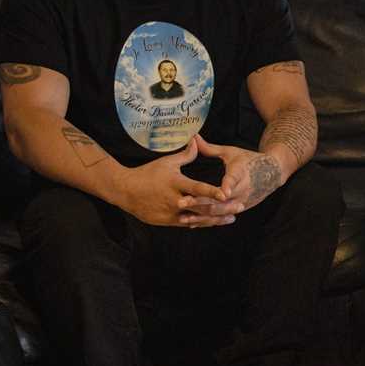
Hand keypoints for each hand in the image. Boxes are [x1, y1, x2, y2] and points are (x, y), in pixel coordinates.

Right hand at [116, 138, 231, 227]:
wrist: (125, 191)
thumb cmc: (147, 174)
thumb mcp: (167, 163)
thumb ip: (185, 155)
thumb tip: (197, 141)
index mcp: (175, 183)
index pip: (197, 188)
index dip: (212, 191)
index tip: (226, 194)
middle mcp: (174, 200)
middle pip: (201, 207)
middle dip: (222, 208)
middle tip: (239, 206)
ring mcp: (171, 213)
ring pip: (198, 219)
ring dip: (216, 219)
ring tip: (232, 218)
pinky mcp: (168, 222)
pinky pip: (189, 224)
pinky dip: (202, 222)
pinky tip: (215, 221)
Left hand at [190, 134, 283, 215]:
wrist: (272, 173)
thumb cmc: (248, 160)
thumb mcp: (231, 152)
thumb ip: (210, 148)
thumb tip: (193, 137)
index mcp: (241, 172)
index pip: (233, 180)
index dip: (227, 186)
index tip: (221, 192)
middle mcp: (242, 190)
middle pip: (220, 200)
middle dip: (200, 202)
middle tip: (181, 202)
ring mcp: (242, 201)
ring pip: (220, 212)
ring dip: (201, 216)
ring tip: (183, 218)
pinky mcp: (240, 208)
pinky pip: (222, 217)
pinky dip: (208, 220)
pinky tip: (192, 223)